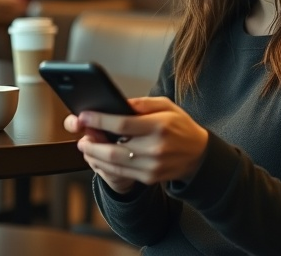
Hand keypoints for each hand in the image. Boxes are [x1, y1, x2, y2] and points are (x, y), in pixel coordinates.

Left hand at [64, 97, 208, 194]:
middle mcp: (155, 148)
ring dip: (94, 156)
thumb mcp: (167, 106)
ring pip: (113, 164)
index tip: (84, 116)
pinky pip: (121, 173)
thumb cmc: (181, 126)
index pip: (121, 124)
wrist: (198, 154)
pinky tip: (100, 158)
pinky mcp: (149, 177)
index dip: (99, 120)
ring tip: (87, 147)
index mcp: (159, 125)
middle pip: (112, 149)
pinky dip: (105, 166)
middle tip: (81, 136)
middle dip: (91, 143)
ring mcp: (151, 166)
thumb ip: (143, 103)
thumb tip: (119, 103)